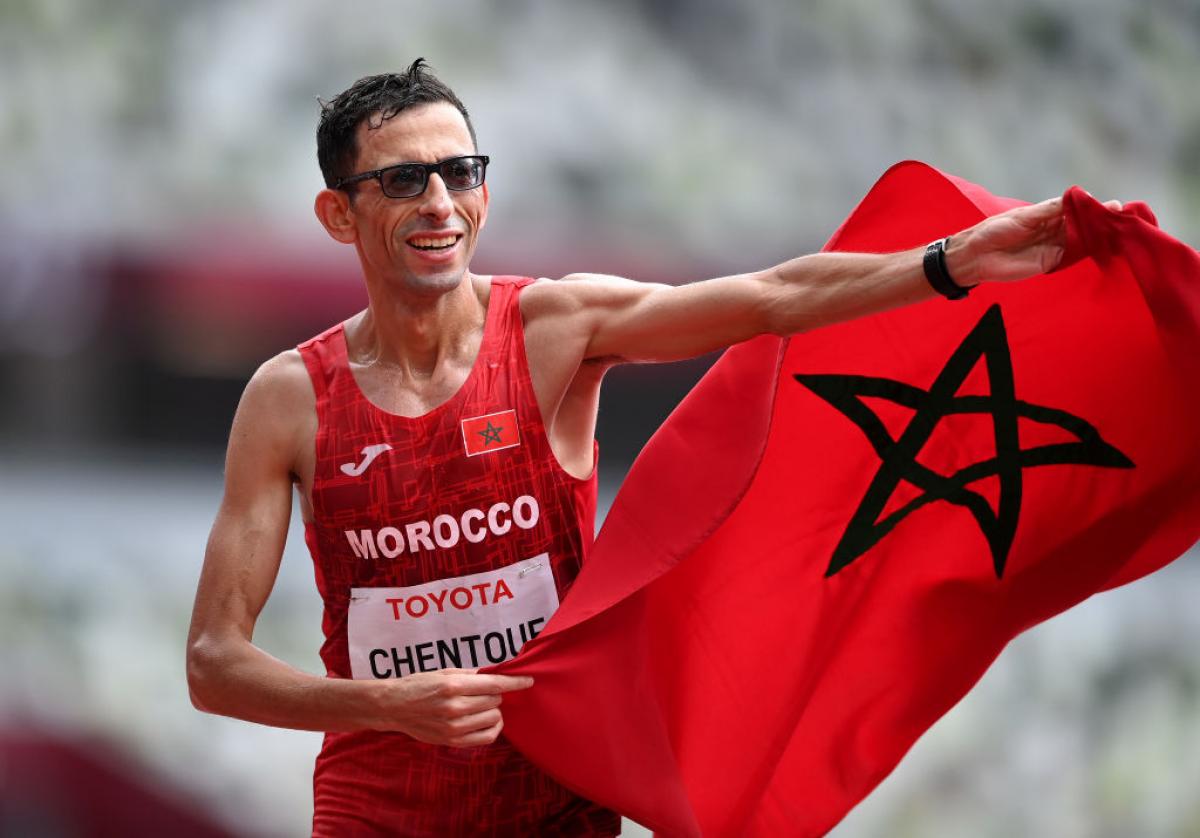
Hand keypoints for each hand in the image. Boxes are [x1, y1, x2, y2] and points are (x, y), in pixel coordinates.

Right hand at [372, 668, 533, 746]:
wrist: (394, 706)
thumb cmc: (420, 685)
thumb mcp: (444, 672)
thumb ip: (471, 674)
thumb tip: (497, 673)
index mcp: (453, 686)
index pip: (494, 684)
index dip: (515, 682)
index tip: (528, 680)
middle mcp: (454, 707)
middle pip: (495, 700)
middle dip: (494, 694)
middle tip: (482, 691)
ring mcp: (453, 727)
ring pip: (493, 717)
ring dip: (493, 709)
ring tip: (481, 705)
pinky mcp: (452, 741)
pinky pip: (487, 737)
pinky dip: (493, 727)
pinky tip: (486, 720)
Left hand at [946, 196, 1122, 285]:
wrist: (975, 256)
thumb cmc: (994, 230)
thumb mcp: (1024, 216)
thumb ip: (1052, 209)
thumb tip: (1080, 196)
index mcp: (1050, 213)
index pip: (1080, 207)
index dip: (1098, 207)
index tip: (1116, 206)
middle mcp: (1057, 228)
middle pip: (1087, 224)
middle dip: (1106, 222)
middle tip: (1126, 220)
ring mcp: (1056, 246)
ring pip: (1086, 240)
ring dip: (1103, 237)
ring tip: (1123, 234)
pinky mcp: (1052, 262)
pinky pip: (1075, 256)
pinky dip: (1090, 252)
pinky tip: (1107, 249)